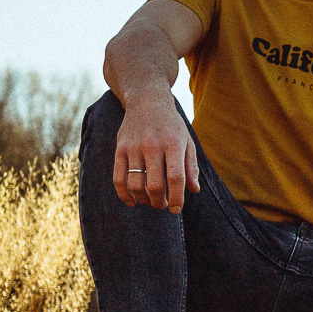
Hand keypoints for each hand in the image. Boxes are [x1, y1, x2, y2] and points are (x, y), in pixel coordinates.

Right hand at [113, 90, 200, 212]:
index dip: (176, 198)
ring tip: (151, 202)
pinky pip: (118, 178)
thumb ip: (191, 166)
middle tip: (163, 205)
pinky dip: (124, 194)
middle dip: (159, 202)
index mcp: (173, 144)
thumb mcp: (187, 142)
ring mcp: (134, 147)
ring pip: (136, 184)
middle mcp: (152, 146)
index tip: (176, 210)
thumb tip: (194, 190)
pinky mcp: (119, 149)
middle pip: (154, 184)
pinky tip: (132, 201)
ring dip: (144, 199)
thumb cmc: (171, 126)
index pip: (175, 178)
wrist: (147, 101)